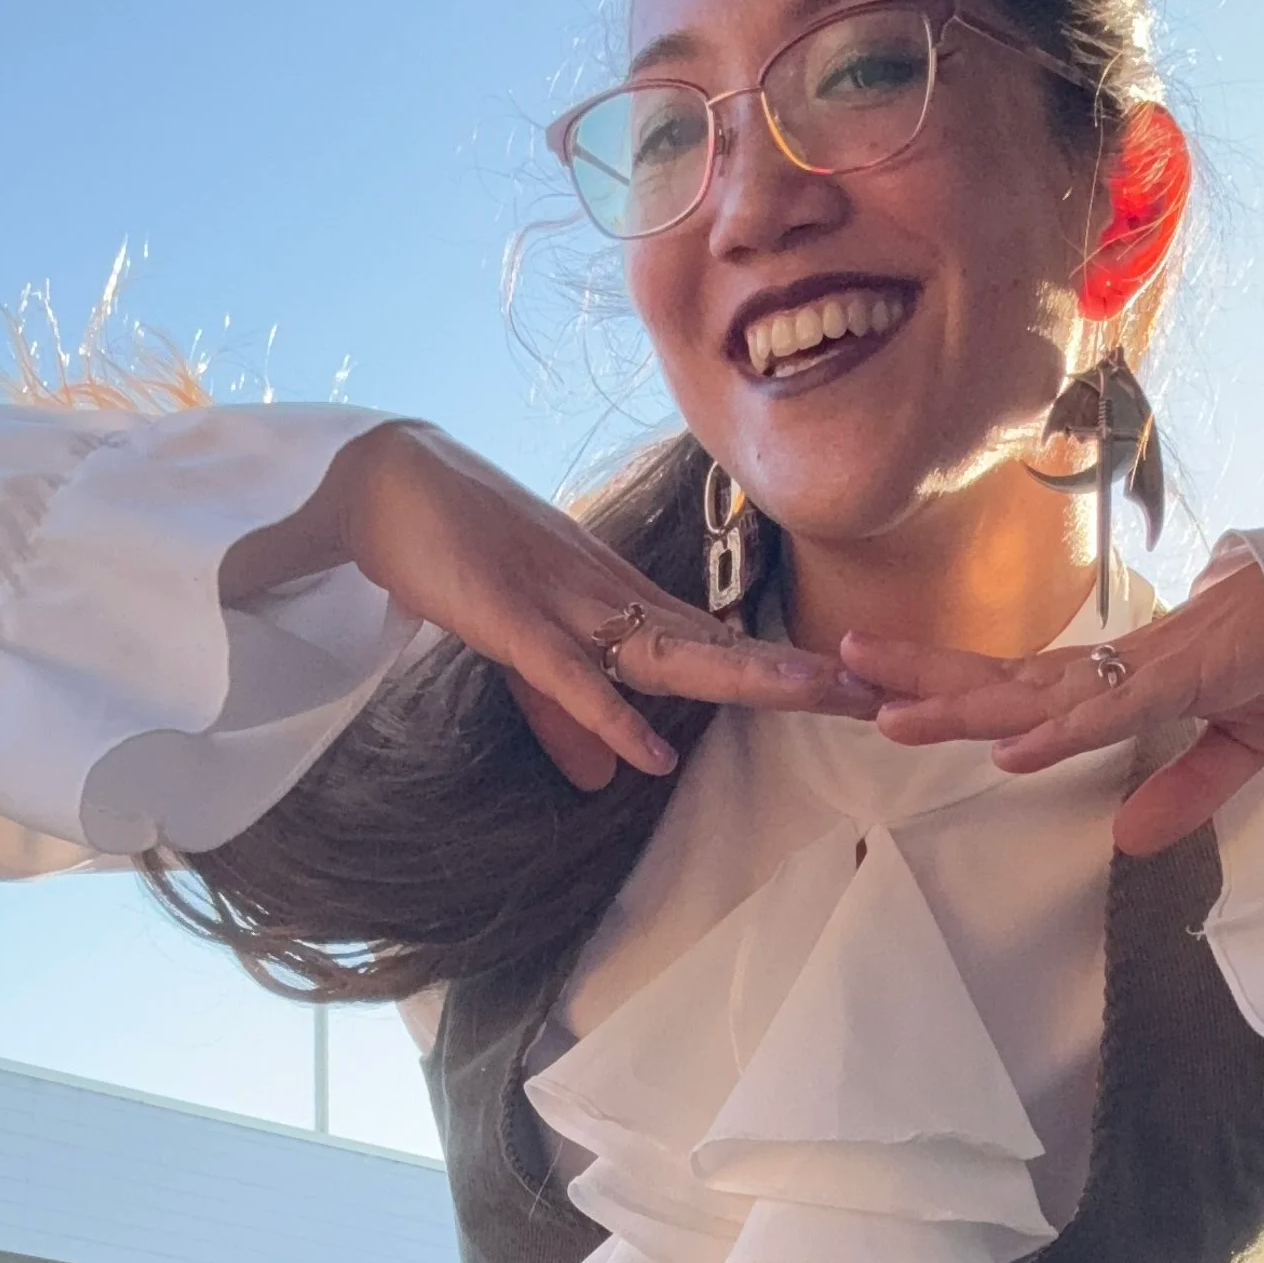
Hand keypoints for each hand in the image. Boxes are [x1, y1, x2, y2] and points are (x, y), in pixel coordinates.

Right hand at [223, 420, 874, 792]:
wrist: (381, 481)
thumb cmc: (452, 550)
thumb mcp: (520, 649)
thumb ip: (566, 715)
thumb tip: (610, 781)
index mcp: (614, 605)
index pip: (718, 646)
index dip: (786, 671)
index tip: (857, 692)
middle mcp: (607, 599)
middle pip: (718, 647)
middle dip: (798, 673)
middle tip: (883, 694)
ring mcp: (562, 605)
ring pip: (668, 652)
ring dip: (744, 677)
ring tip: (819, 697)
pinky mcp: (510, 621)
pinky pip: (569, 676)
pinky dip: (612, 714)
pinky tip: (658, 752)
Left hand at [845, 550, 1263, 854]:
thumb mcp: (1242, 751)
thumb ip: (1183, 790)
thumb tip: (1126, 837)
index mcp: (1133, 681)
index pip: (1026, 690)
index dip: (957, 693)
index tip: (884, 695)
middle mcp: (1128, 666)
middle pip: (1009, 678)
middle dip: (925, 677)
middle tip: (842, 671)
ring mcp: (1159, 662)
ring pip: (1043, 689)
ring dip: (965, 700)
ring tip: (888, 709)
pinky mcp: (1200, 671)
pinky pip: (1120, 709)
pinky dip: (1066, 731)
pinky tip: (1010, 748)